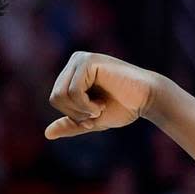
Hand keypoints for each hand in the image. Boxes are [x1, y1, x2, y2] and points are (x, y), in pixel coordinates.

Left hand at [44, 52, 162, 139]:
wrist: (147, 99)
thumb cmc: (123, 108)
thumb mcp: (91, 120)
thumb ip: (70, 124)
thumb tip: (47, 134)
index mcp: (73, 73)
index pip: (55, 99)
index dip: (73, 114)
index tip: (94, 113)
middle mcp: (75, 62)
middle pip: (55, 97)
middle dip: (75, 113)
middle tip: (97, 111)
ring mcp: (81, 59)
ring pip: (61, 95)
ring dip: (81, 110)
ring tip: (100, 106)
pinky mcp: (88, 61)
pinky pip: (72, 92)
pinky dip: (86, 105)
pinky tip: (101, 103)